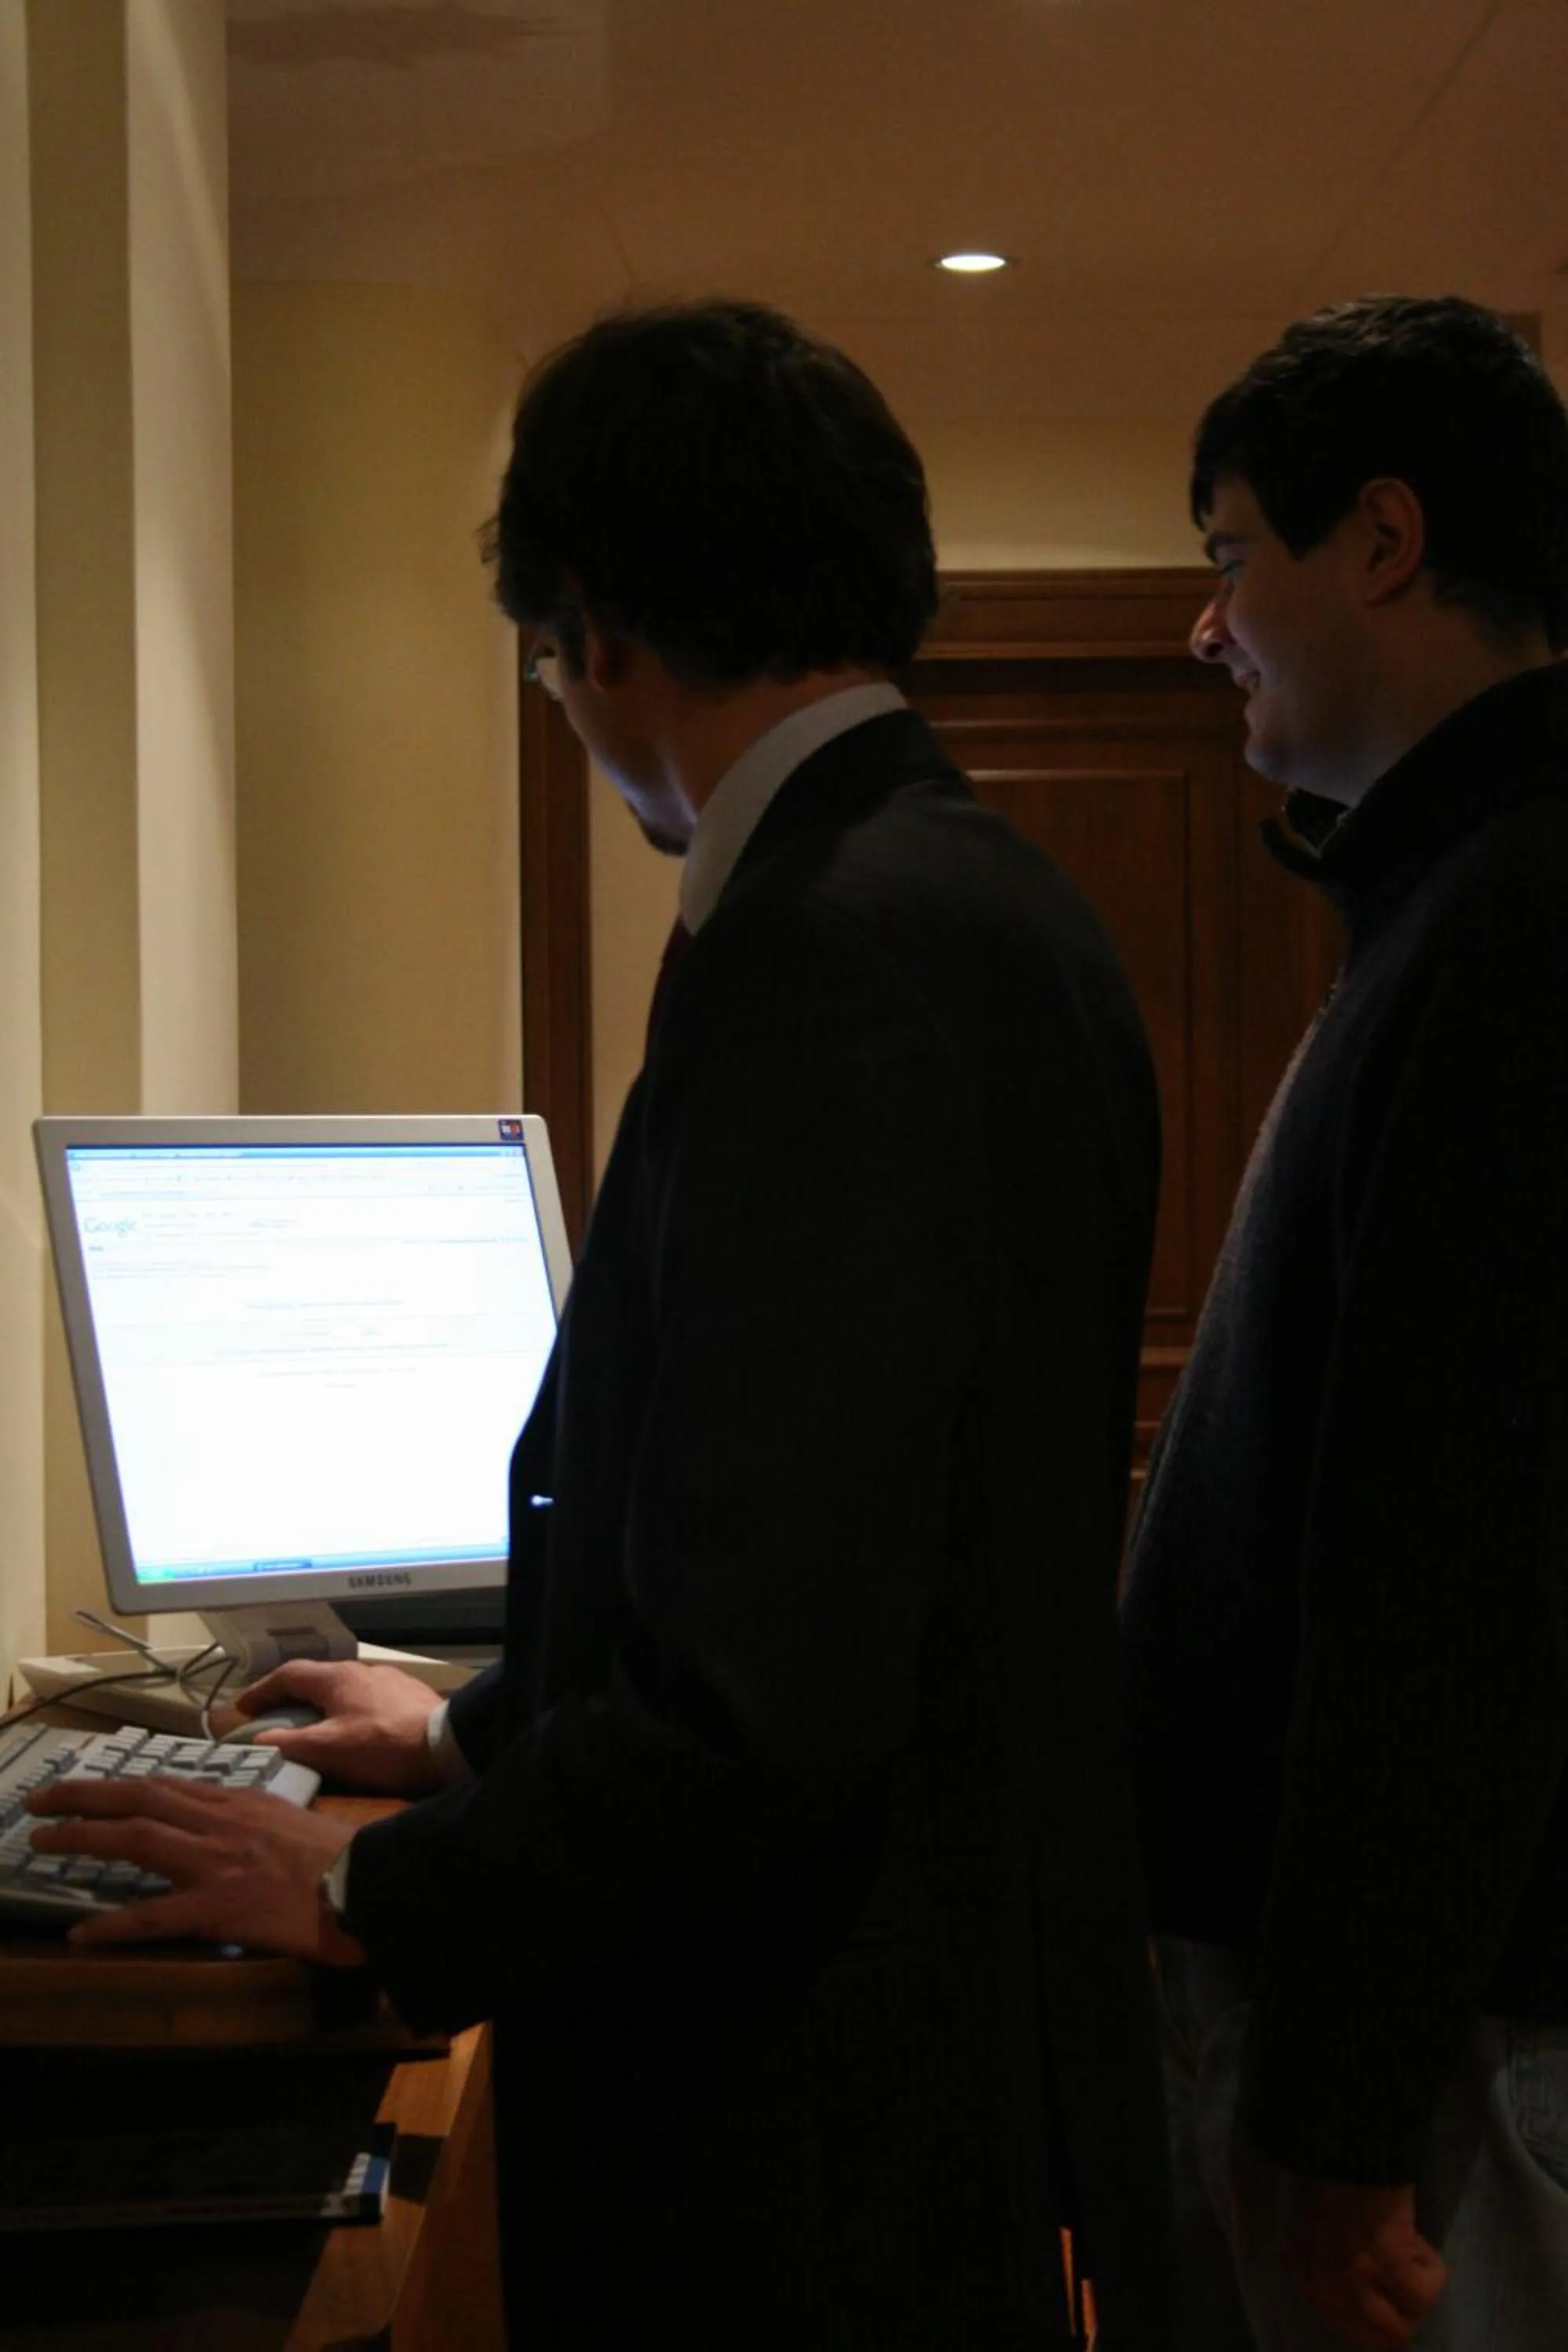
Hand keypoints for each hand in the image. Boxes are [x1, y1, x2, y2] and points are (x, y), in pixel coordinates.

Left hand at [26, 1776, 366, 1961]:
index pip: (166, 1785)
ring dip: (83, 1837)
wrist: (366, 1882)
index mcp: (238, 1801)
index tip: (87, 1787)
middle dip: (83, 1796)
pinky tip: (82, 1935)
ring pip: (137, 1839)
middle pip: (138, 1797)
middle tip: (39, 1799)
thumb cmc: (339, 1854)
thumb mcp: (291, 1820)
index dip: (120, 1786)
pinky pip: (155, 1917)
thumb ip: (255, 1817)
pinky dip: (114, 1925)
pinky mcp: (219, 1906)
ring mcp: (215, 1862)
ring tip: (42, 1842)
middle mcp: (219, 1822)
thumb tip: (236, 1820)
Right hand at [222, 1658, 445, 1794]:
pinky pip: (365, 1697)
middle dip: (289, 1695)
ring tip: (308, 1724)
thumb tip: (257, 1739)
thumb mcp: (328, 1749)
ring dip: (319, 1702)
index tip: (243, 1708)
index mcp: (336, 1677)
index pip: (288, 1674)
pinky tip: (350, 1727)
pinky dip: (345, 1708)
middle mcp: (361, 1669)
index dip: (262, 1690)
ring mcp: (387, 1680)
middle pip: (315, 1677)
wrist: (446, 1745)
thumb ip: (289, 1744)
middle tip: (271, 1716)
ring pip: (342, 1687)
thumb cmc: (381, 1745)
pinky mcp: (408, 1695)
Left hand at [1237, 2141, 1446, 2348]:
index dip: (1381, 2305)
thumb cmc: (1332, 2175)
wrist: (1345, 2138)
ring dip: (1416, 2293)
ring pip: (1404, 2329)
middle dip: (1401, 2313)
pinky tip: (1414, 2234)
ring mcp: (1355, 2278)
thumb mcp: (1317, 2229)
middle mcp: (1326, 2288)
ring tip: (1408, 2251)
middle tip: (1405, 2274)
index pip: (1354, 2330)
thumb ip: (1329, 2265)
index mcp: (1306, 2280)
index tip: (1383, 2273)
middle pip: (1382, 2340)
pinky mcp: (1388, 2262)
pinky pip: (1426, 2293)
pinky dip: (1432, 2268)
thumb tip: (1362, 2292)